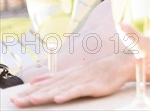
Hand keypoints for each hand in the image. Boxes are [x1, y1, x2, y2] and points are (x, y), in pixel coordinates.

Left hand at [10, 53, 131, 106]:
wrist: (118, 64)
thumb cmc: (95, 71)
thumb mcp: (71, 73)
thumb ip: (53, 77)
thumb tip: (33, 81)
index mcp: (64, 76)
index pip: (43, 85)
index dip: (29, 92)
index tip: (14, 99)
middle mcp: (70, 78)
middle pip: (48, 88)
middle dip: (31, 96)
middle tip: (16, 102)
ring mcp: (81, 81)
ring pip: (60, 89)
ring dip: (46, 95)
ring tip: (32, 100)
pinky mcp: (92, 86)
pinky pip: (78, 90)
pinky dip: (68, 94)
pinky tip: (59, 98)